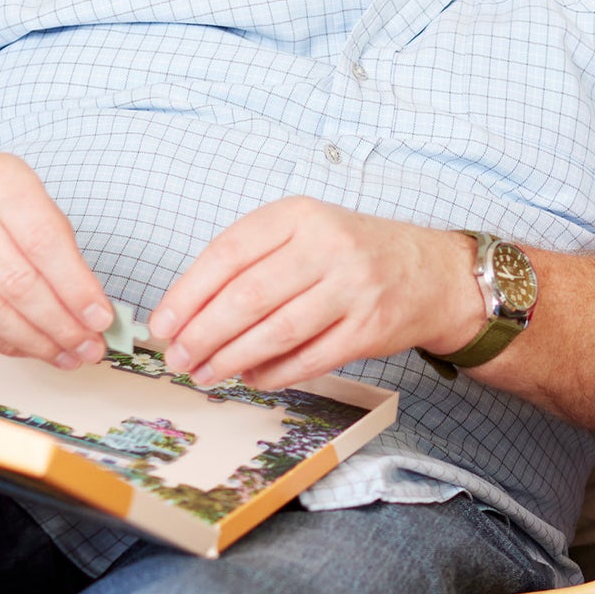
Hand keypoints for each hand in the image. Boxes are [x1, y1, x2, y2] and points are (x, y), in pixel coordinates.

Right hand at [0, 150, 113, 365]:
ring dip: (35, 342)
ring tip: (68, 356)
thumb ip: (62, 248)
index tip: (101, 319)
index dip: (76, 287)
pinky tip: (31, 349)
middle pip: (17, 282)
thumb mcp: (31, 200)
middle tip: (90, 348)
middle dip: (61, 324)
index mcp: (0, 180)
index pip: (44, 242)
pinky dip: (3, 343)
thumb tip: (93, 309)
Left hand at [148, 199, 484, 390]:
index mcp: (300, 215)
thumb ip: (251, 261)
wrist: (432, 272)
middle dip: (202, 335)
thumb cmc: (353, 254)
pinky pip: (309, 358)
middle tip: (177, 358)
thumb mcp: (304, 232)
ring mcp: (354, 288)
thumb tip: (185, 313)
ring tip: (204, 373)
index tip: (162, 325)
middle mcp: (329, 246)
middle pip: (248, 297)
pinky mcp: (370, 328)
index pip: (228, 254)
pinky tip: (251, 378)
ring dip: (231, 359)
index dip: (187, 294)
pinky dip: (273, 374)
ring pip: (276, 332)